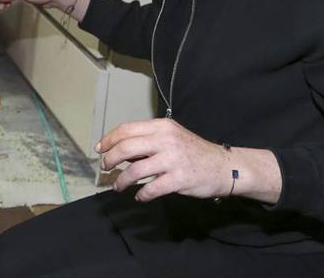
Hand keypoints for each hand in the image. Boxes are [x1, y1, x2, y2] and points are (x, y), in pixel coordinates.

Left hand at [95, 119, 234, 201]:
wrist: (223, 166)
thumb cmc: (193, 152)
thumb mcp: (171, 137)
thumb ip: (148, 141)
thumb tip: (120, 150)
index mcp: (161, 127)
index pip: (126, 129)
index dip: (109, 139)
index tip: (100, 149)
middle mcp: (166, 140)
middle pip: (126, 147)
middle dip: (110, 159)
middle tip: (105, 167)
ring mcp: (173, 160)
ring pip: (135, 170)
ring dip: (122, 180)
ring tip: (118, 185)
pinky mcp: (179, 179)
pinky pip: (151, 189)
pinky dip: (141, 195)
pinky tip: (140, 196)